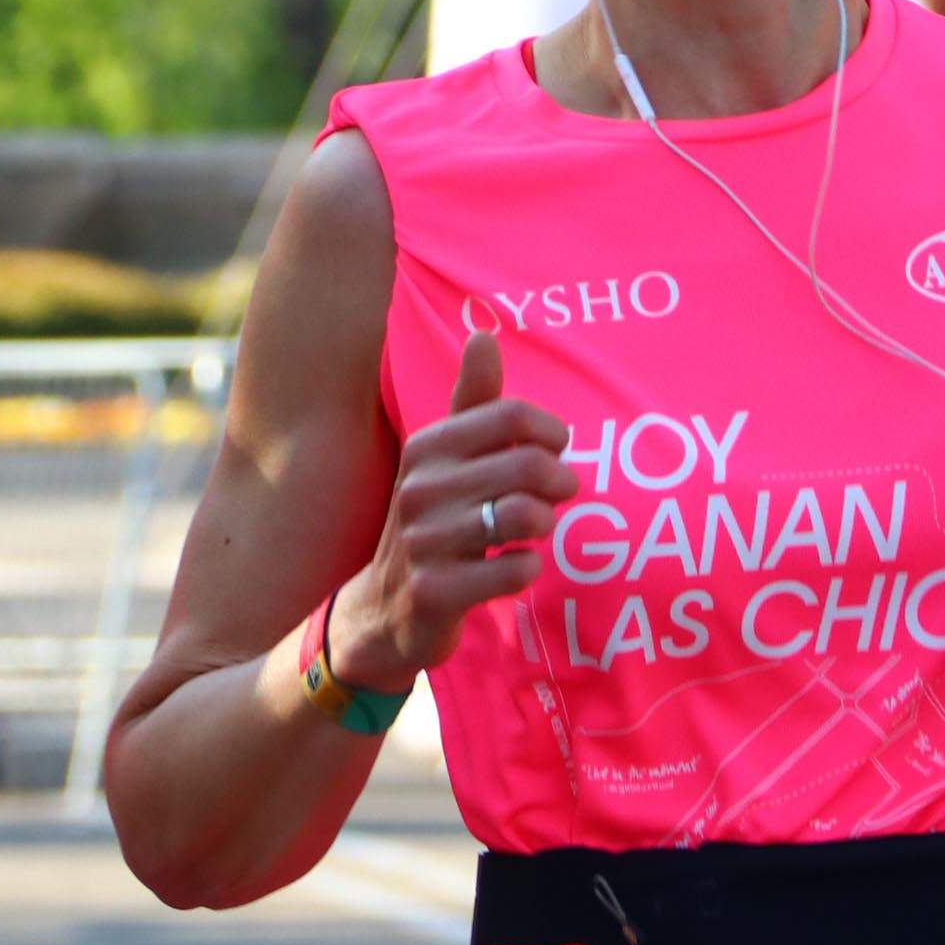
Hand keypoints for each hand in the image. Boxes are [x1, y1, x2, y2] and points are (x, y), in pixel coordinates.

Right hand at [336, 329, 573, 684]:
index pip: (511, 416)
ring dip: (545, 524)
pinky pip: (515, 571)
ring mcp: (425, 542)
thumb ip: (471, 401)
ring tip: (536, 528)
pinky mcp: (436, 591)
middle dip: (560, 481)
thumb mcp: (442, 458)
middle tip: (559, 495)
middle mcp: (420, 488)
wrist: (384, 609)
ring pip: (526, 516)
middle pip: (530, 465)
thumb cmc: (431, 522)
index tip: (556, 450)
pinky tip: (514, 566)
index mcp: (427, 447)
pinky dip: (527, 568)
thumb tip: (483, 335)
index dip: (551, 433)